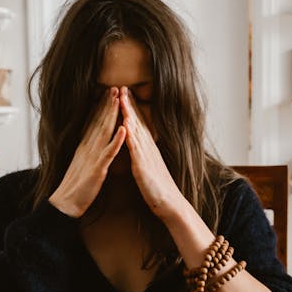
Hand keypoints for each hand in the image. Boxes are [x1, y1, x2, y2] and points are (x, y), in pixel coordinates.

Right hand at [49, 88, 126, 217]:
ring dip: (111, 114)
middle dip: (107, 104)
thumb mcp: (81, 163)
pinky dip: (116, 140)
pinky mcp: (97, 168)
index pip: (94, 122)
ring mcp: (93, 157)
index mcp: (85, 147)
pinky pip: (108, 153)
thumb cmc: (76, 187)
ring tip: (118, 99)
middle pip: (99, 122)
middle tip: (115, 87)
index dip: (101, 107)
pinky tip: (123, 129)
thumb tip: (90, 141)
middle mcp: (88, 148)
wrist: (66, 203)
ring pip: (104, 131)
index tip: (108, 93)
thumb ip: (87, 151)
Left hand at [119, 86, 185, 219]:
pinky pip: (135, 147)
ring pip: (136, 130)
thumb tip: (140, 151)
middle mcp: (148, 149)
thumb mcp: (150, 169)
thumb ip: (145, 157)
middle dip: (129, 104)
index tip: (125, 95)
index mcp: (148, 150)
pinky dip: (130, 133)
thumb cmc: (159, 189)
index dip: (132, 110)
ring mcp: (146, 156)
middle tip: (122, 87)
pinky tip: (125, 122)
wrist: (170, 204)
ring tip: (122, 97)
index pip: (139, 125)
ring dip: (129, 113)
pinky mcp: (143, 166)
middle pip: (138, 122)